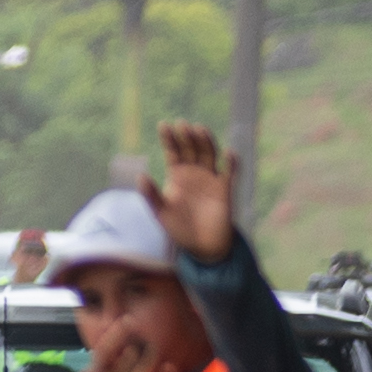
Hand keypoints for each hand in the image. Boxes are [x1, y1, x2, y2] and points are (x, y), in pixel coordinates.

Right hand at [68, 327, 194, 371]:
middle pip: (130, 356)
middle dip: (138, 343)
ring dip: (151, 355)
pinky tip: (170, 367)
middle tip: (144, 334)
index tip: (128, 320)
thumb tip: (114, 350)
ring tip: (155, 347)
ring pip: (145, 369)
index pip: (107, 348)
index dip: (119, 332)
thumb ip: (98, 366)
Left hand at [151, 120, 240, 270]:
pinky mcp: (225, 189)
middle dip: (187, 137)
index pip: (173, 152)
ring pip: (209, 154)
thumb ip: (151, 195)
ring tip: (199, 130)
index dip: (169, 139)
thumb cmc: (179, 228)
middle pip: (191, 149)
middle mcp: (194, 173)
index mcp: (177, 175)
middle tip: (182, 124)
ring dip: (205, 142)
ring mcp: (211, 179)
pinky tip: (229, 153)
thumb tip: (140, 176)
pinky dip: (231, 163)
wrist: (203, 246)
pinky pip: (229, 173)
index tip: (164, 125)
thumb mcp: (161, 213)